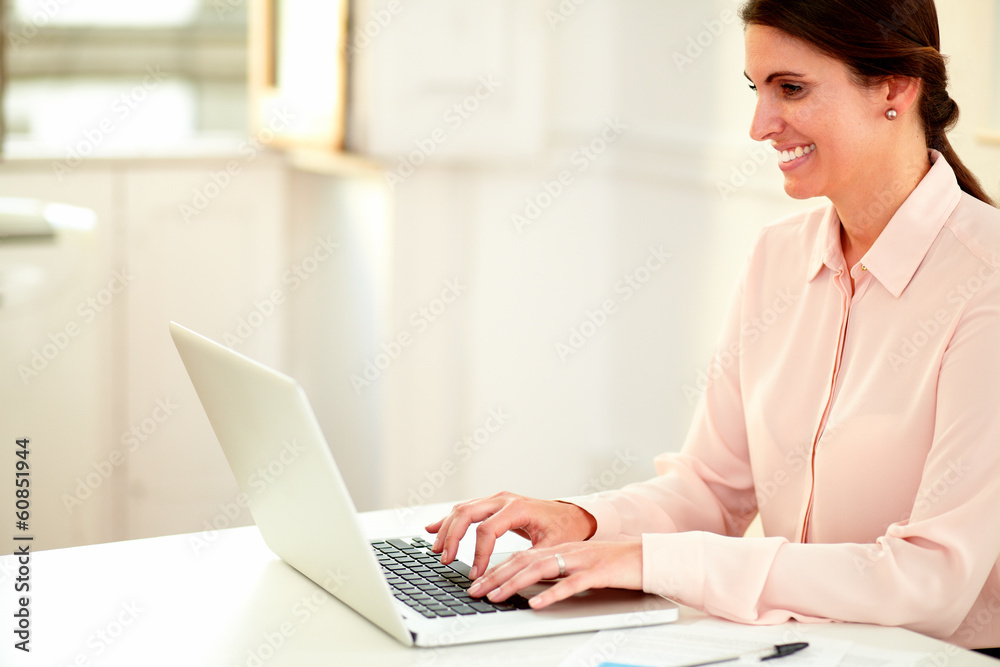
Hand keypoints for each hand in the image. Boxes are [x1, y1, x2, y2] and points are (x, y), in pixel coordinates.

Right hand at [425, 491, 596, 579]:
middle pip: (467, 513)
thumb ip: (527, 562)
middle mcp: (504, 500)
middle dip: (452, 536)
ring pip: (463, 509)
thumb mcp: (550, 549)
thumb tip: (505, 580)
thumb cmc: (564, 530)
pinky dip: (449, 520)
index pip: (487, 530)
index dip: (478, 555)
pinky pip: (466, 509)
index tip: (476, 575)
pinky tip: (433, 528)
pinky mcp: (493, 504)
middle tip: (446, 558)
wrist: (572, 515)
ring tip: (438, 549)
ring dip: (447, 528)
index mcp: (518, 508)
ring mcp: (497, 500)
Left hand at [467, 539, 642, 609]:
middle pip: (524, 561)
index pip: (520, 557)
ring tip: (496, 596)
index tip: (478, 582)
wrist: (647, 557)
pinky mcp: (598, 572)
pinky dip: (551, 593)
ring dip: (514, 584)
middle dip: (496, 576)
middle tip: (475, 590)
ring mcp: (581, 560)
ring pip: (540, 569)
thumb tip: (530, 586)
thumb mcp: (578, 565)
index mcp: (559, 548)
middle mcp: (566, 550)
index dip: (496, 569)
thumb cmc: (613, 564)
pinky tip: (536, 603)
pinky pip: (571, 584)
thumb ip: (555, 572)